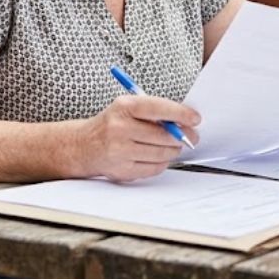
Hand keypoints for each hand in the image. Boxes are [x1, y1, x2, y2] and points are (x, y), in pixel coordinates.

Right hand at [79, 95, 199, 181]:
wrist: (83, 146)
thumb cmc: (112, 123)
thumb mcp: (127, 107)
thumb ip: (154, 111)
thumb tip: (185, 120)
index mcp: (124, 107)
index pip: (158, 108)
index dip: (180, 113)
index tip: (195, 119)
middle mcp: (120, 128)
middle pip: (164, 135)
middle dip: (183, 136)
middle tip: (191, 136)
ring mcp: (120, 152)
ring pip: (162, 153)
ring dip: (173, 150)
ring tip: (172, 145)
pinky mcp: (122, 171)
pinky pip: (154, 168)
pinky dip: (161, 162)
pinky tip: (157, 156)